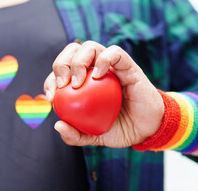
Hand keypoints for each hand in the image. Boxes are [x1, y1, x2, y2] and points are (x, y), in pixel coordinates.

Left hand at [44, 41, 163, 147]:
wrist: (147, 129)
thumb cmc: (120, 129)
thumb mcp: (93, 137)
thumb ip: (75, 136)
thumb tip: (58, 125)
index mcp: (84, 83)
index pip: (61, 71)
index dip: (51, 79)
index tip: (51, 97)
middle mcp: (95, 70)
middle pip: (72, 51)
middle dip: (61, 63)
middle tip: (62, 84)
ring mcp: (112, 67)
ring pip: (90, 47)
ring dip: (78, 61)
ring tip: (77, 82)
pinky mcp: (128, 66)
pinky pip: (115, 53)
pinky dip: (104, 60)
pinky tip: (98, 75)